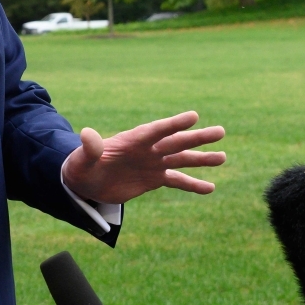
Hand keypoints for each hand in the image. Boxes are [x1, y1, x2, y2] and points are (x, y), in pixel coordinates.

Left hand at [62, 111, 224, 204]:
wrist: (86, 182)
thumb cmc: (82, 166)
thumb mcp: (82, 158)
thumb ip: (89, 148)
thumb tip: (87, 134)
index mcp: (132, 140)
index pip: (156, 130)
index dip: (174, 124)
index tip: (193, 116)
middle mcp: (147, 149)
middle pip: (176, 141)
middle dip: (197, 137)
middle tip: (220, 131)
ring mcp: (152, 163)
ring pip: (182, 159)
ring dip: (202, 159)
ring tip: (223, 157)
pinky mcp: (154, 178)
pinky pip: (177, 180)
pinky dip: (193, 184)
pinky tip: (210, 187)